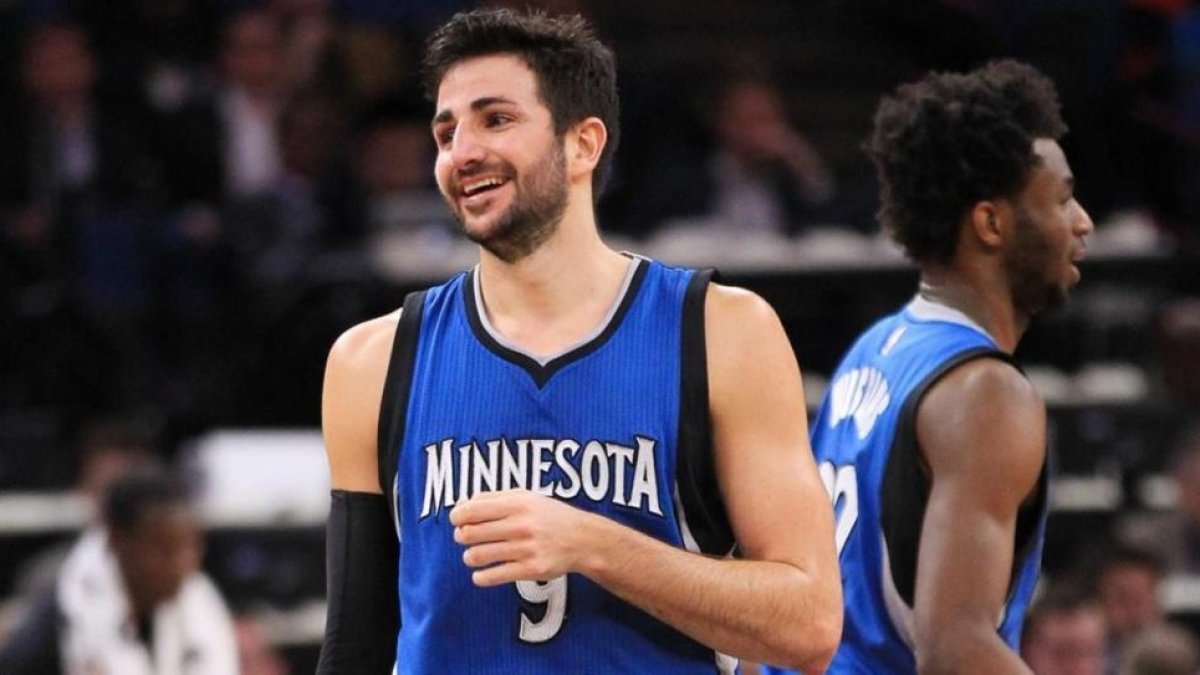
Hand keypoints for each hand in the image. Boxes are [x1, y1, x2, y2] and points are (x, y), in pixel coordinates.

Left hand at [450, 489, 590, 586]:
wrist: (582, 539)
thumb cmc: (550, 516)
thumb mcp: (526, 497)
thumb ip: (495, 497)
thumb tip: (463, 504)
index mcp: (518, 504)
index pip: (472, 510)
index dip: (457, 516)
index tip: (456, 521)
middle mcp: (521, 526)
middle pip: (470, 533)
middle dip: (461, 536)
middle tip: (465, 537)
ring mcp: (526, 549)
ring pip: (478, 555)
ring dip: (470, 556)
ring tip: (474, 555)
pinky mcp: (531, 570)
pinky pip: (493, 576)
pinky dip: (480, 577)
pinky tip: (481, 574)